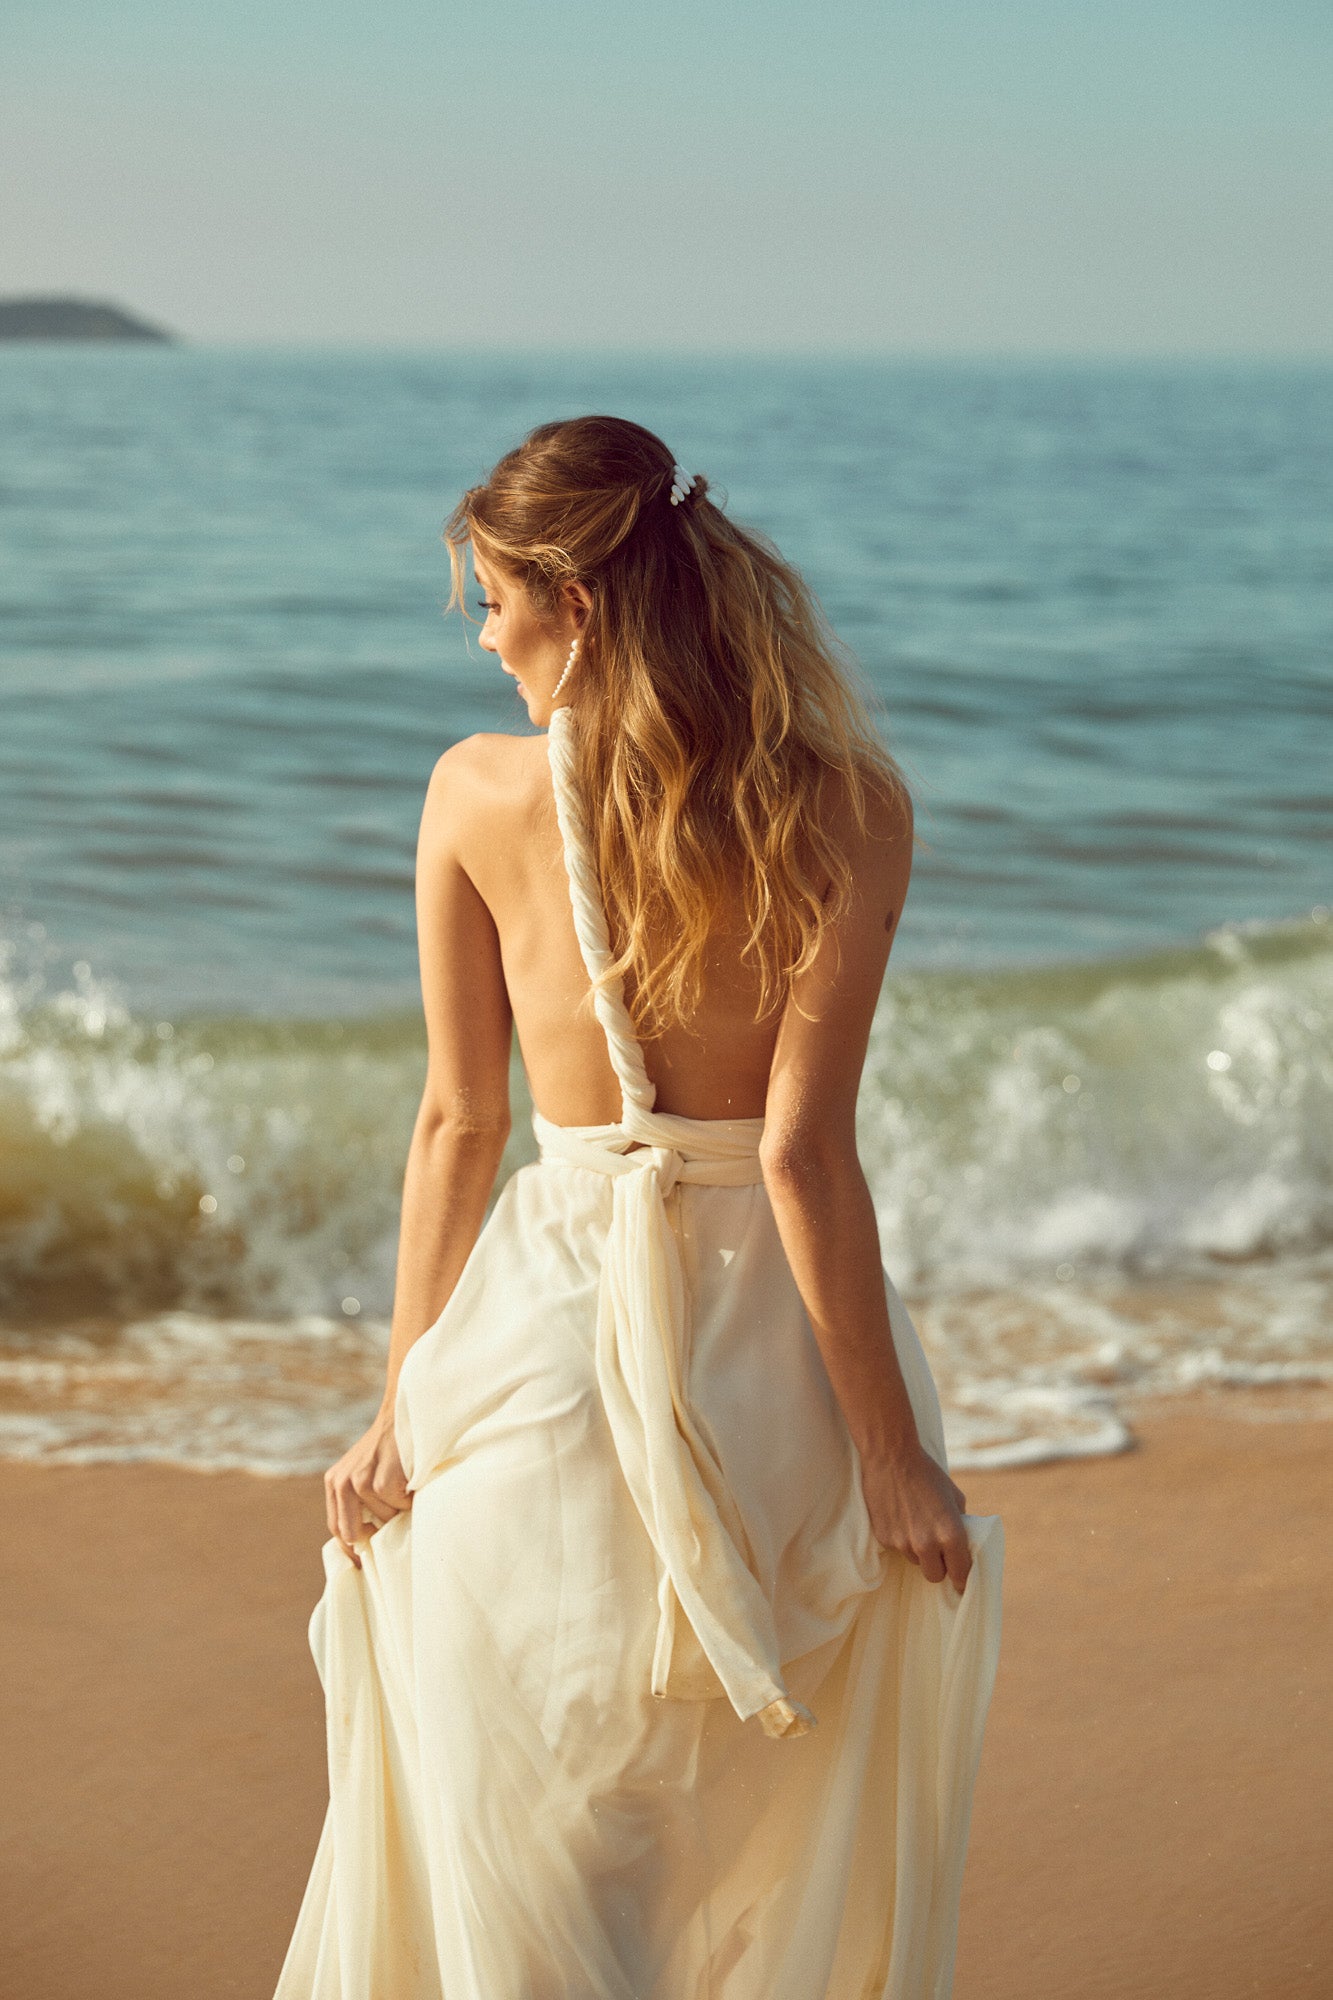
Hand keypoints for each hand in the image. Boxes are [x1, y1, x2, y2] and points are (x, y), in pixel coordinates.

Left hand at [324, 1404, 411, 1567]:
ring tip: (405, 1489)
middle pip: (351, 1533)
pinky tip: (411, 1481)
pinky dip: (409, 1500)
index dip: (352, 1549)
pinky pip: (398, 1506)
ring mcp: (359, 1481)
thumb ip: (360, 1500)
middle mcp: (341, 1482)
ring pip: (381, 1520)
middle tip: (392, 1532)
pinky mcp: (381, 1479)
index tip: (366, 1565)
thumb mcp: (365, 1471)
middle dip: (373, 1536)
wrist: (403, 1410)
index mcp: (334, 1483)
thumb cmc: (391, 1447)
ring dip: (398, 1511)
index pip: (337, 1529)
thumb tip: (366, 1542)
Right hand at [860, 1439, 972, 1592]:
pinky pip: (896, 1547)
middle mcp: (927, 1544)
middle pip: (935, 1576)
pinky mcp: (884, 1538)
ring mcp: (902, 1542)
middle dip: (938, 1567)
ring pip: (914, 1560)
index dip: (962, 1580)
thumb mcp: (954, 1496)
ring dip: (918, 1550)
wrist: (890, 1457)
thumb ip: (960, 1523)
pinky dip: (900, 1537)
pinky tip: (899, 1515)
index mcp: (951, 1534)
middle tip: (937, 1552)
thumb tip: (962, 1541)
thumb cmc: (927, 1473)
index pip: (961, 1573)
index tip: (962, 1585)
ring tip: (914, 1522)